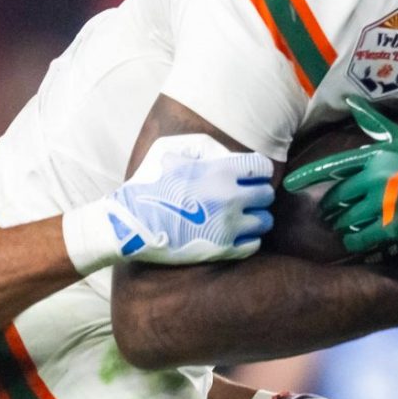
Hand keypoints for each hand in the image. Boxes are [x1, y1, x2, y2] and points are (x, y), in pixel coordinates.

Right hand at [66, 134, 274, 273]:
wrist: (131, 223)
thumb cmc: (149, 184)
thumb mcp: (171, 152)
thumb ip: (202, 148)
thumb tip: (224, 151)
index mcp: (221, 172)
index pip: (262, 168)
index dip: (258, 171)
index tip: (251, 175)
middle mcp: (230, 198)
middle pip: (267, 194)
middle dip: (258, 194)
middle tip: (246, 197)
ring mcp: (228, 226)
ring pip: (265, 221)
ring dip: (257, 217)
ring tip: (244, 217)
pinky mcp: (223, 250)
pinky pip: (254, 244)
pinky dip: (249, 238)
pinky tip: (237, 234)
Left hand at [284, 103, 397, 256]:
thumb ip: (374, 123)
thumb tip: (351, 99)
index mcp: (376, 156)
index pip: (333, 167)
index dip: (308, 177)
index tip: (289, 184)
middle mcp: (377, 178)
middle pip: (337, 198)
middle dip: (331, 208)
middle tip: (331, 213)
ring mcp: (384, 203)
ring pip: (345, 219)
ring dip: (341, 224)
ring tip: (344, 224)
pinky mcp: (391, 226)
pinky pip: (358, 237)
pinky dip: (353, 240)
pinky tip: (355, 239)